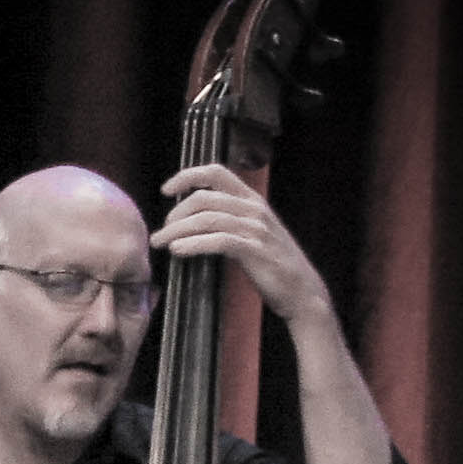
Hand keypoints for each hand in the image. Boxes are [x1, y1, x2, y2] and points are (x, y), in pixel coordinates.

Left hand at [154, 161, 331, 325]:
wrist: (301, 290)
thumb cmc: (272, 264)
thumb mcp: (252, 233)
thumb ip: (229, 221)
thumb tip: (192, 221)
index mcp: (252, 200)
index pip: (217, 173)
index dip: (188, 176)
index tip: (166, 189)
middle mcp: (254, 209)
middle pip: (206, 197)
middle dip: (176, 213)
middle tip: (161, 231)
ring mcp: (256, 229)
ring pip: (208, 219)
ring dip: (177, 230)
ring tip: (160, 242)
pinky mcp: (255, 250)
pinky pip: (219, 240)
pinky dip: (194, 243)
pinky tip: (177, 250)